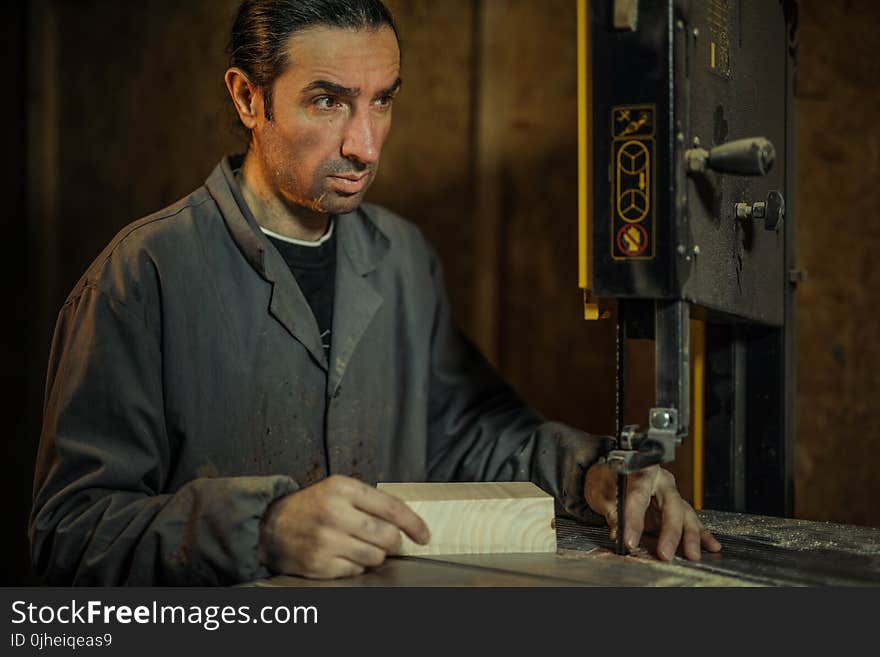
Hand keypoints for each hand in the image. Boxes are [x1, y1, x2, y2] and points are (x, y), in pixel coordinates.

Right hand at [258, 474, 429, 578]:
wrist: (271, 526)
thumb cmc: (312, 506)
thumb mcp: (339, 490)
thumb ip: (370, 501)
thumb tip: (407, 523)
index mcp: (342, 488)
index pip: (391, 507)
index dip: (413, 524)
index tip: (424, 535)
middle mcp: (334, 513)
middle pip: (387, 536)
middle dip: (394, 542)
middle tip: (389, 542)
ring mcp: (326, 541)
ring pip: (376, 557)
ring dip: (376, 555)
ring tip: (361, 546)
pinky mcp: (319, 564)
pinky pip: (357, 570)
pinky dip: (357, 565)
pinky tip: (344, 555)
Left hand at [584, 462, 720, 560]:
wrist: (611, 473)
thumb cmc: (606, 478)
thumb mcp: (601, 491)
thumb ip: (611, 511)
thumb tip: (618, 530)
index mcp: (641, 470)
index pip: (639, 495)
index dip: (634, 519)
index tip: (630, 540)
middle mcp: (661, 480)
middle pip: (670, 505)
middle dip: (670, 532)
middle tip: (665, 553)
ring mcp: (670, 493)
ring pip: (684, 514)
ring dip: (689, 536)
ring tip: (692, 554)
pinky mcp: (675, 506)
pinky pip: (690, 519)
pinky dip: (701, 534)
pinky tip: (711, 545)